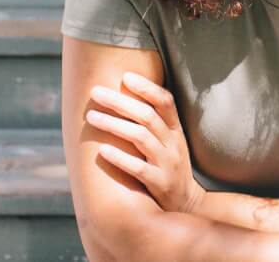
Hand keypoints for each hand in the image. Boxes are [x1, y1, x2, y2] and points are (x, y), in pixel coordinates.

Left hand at [86, 71, 205, 214]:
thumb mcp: (169, 140)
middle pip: (147, 116)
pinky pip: (139, 169)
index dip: (147, 87)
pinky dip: (120, 158)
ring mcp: (168, 163)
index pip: (166, 101)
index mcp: (175, 129)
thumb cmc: (169, 165)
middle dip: (119, 102)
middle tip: (96, 92)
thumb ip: (153, 122)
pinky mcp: (160, 184)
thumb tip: (124, 95)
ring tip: (91, 117)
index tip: (125, 76)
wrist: (187, 204)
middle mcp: (173, 143)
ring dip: (114, 125)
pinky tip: (102, 150)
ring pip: (141, 138)